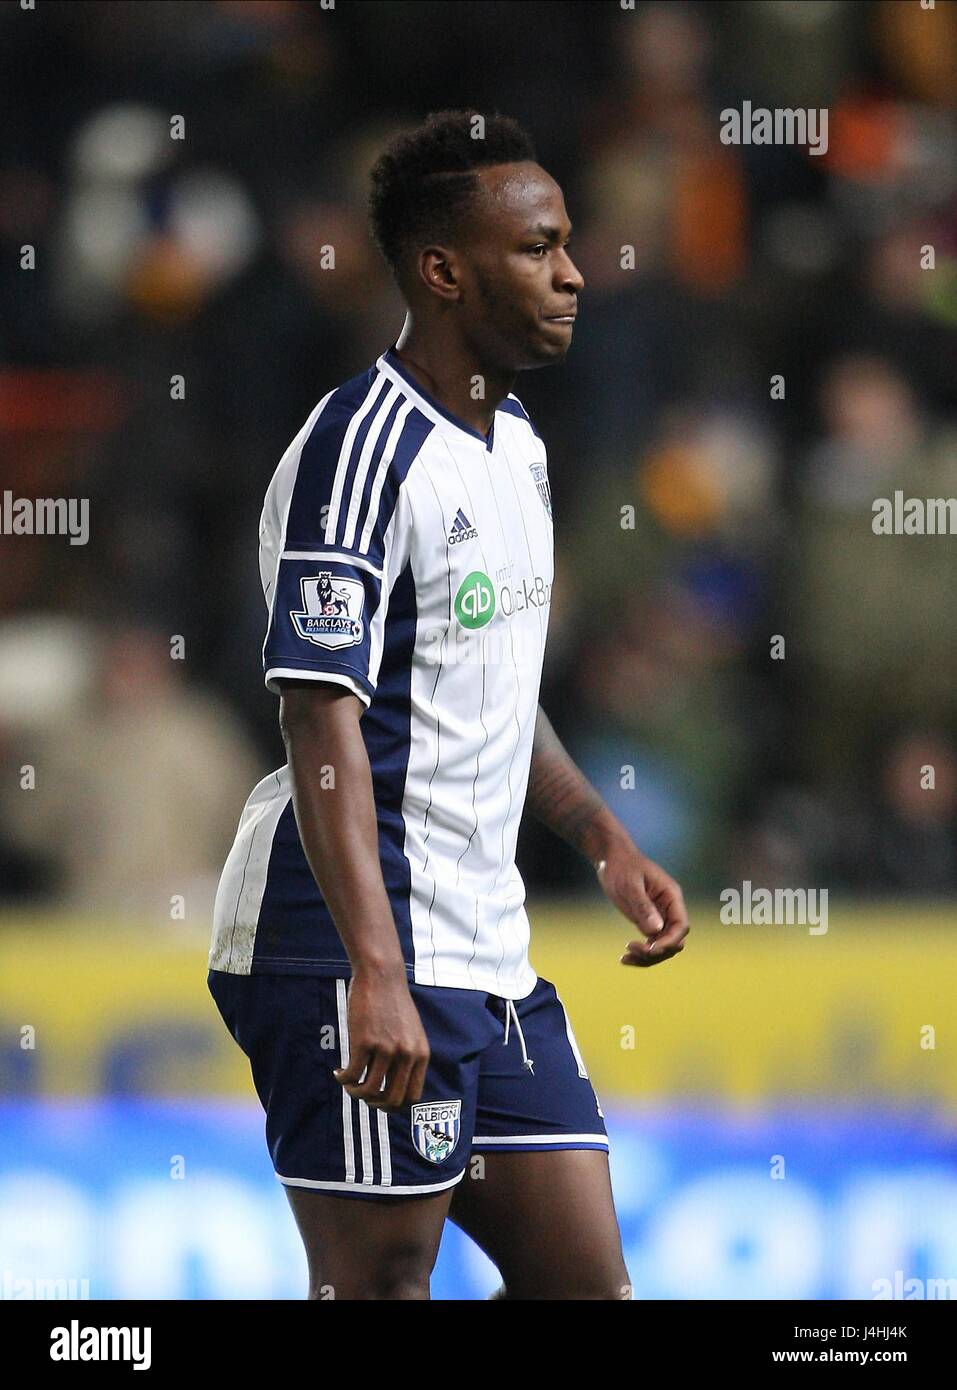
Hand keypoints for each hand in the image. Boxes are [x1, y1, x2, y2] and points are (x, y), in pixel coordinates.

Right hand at [333, 966, 429, 1109]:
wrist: (381, 975)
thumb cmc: (393, 1003)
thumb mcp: (411, 1032)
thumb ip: (408, 1056)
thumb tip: (394, 1086)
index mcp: (420, 1054)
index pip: (412, 1097)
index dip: (394, 1105)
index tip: (380, 1100)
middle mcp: (406, 1055)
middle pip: (391, 1100)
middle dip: (374, 1104)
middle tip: (362, 1094)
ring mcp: (386, 1049)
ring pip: (369, 1090)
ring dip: (355, 1092)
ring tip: (348, 1083)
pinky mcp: (364, 1042)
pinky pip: (352, 1074)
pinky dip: (343, 1079)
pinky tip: (339, 1072)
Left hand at [596, 840, 689, 966]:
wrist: (611, 859)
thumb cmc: (622, 867)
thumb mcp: (630, 885)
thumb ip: (642, 906)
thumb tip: (655, 930)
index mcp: (671, 896)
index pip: (681, 926)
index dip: (669, 941)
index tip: (649, 948)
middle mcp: (669, 909)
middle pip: (674, 940)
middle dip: (657, 951)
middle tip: (631, 949)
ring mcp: (660, 917)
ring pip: (663, 946)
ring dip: (647, 957)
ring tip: (624, 958)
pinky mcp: (648, 922)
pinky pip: (651, 944)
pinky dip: (640, 954)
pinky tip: (624, 958)